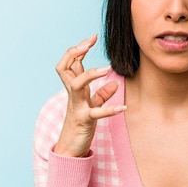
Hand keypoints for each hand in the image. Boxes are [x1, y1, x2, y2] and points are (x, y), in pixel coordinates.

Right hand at [54, 34, 125, 156]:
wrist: (70, 148)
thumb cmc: (80, 124)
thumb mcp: (92, 106)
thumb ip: (101, 94)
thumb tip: (114, 83)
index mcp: (74, 88)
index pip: (71, 63)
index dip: (79, 48)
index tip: (93, 37)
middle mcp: (73, 94)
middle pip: (64, 67)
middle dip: (74, 53)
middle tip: (88, 44)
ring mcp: (77, 106)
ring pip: (76, 84)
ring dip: (90, 74)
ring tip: (106, 69)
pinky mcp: (84, 120)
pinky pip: (95, 112)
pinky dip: (109, 109)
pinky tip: (123, 108)